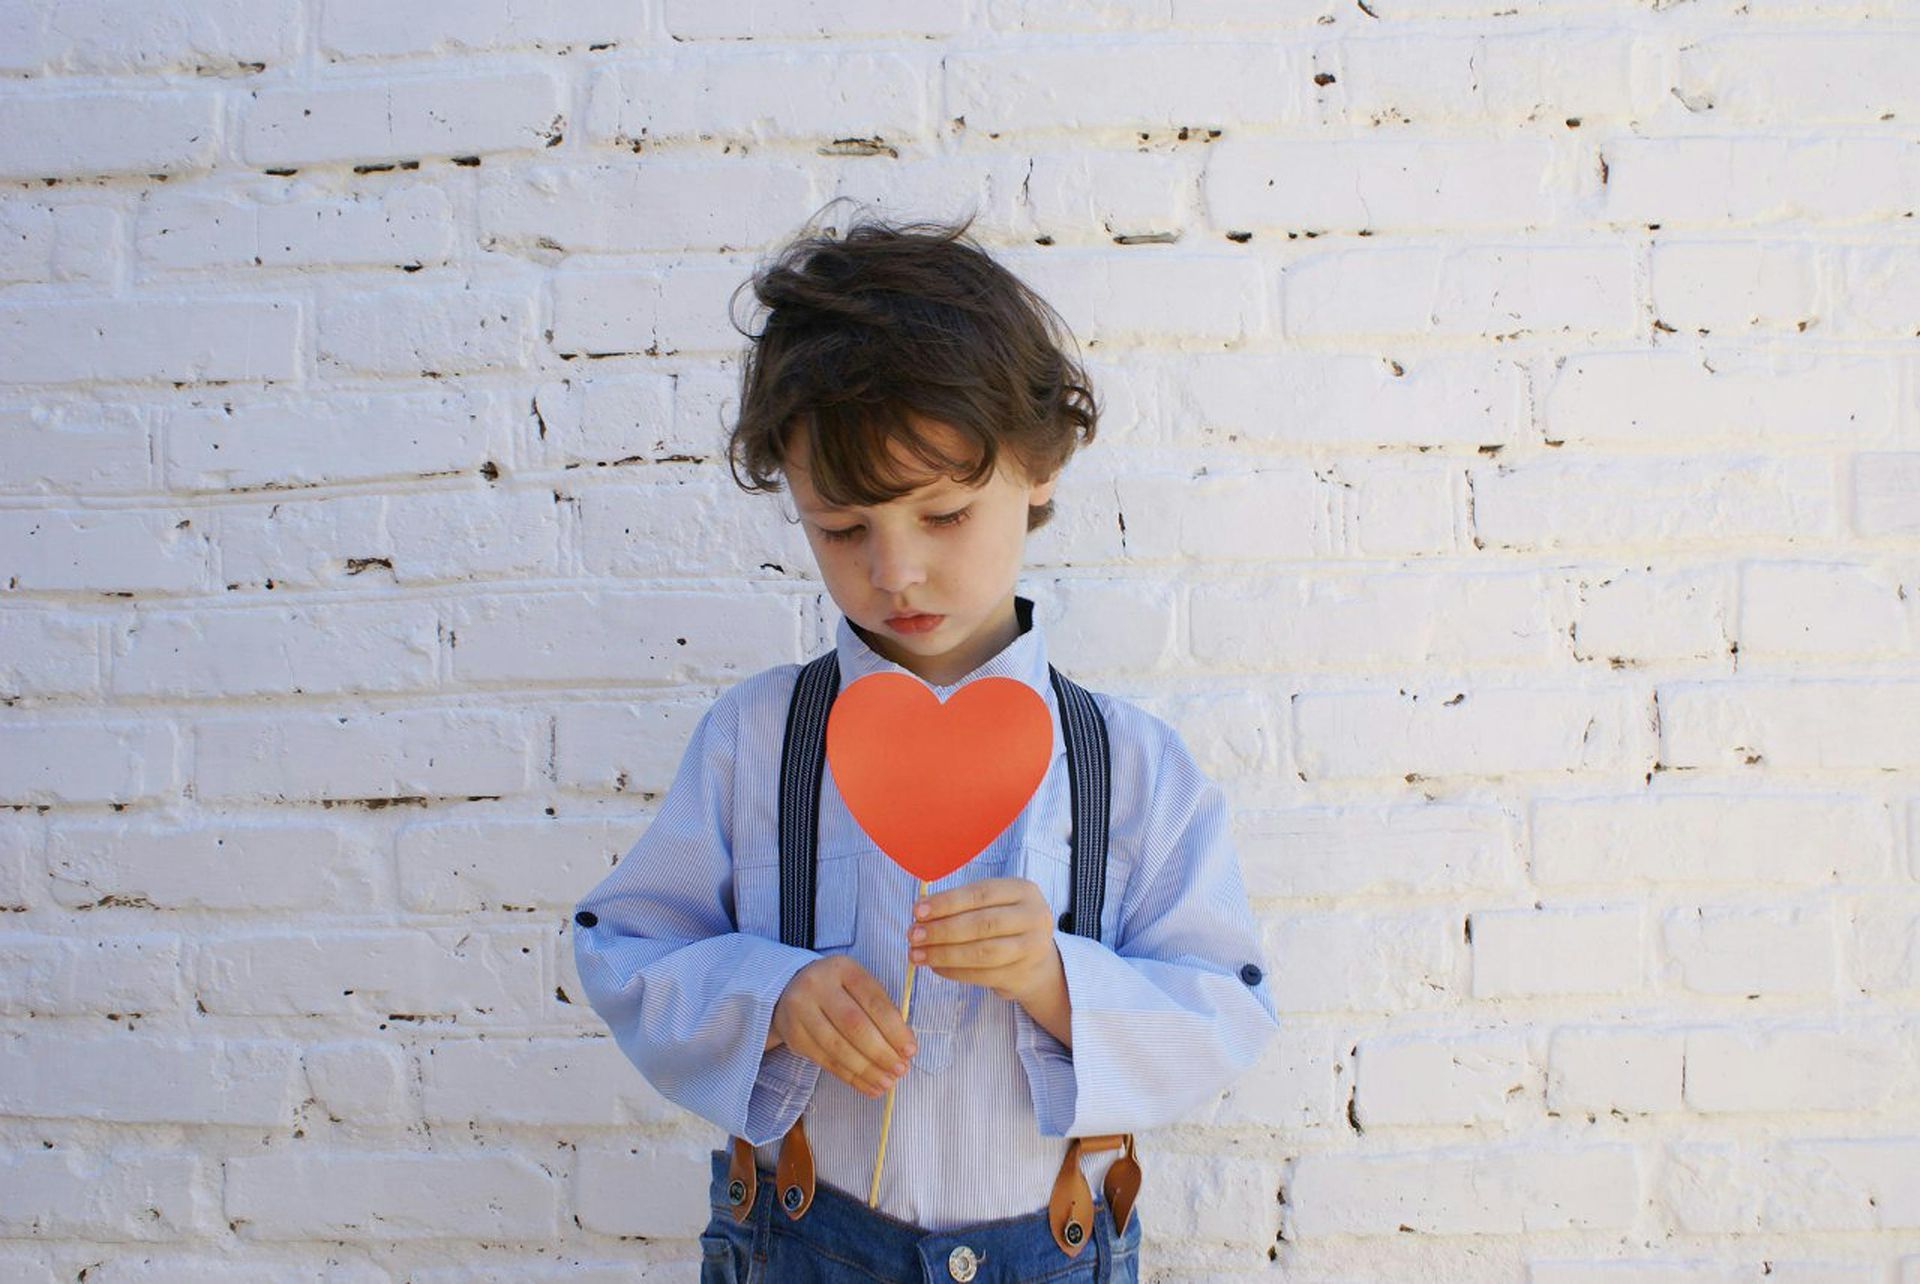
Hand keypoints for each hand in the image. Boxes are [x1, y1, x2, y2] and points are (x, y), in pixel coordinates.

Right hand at [769, 955, 918, 1098]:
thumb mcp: (860, 987)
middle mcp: (818, 985)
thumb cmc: (839, 990)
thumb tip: (904, 1047)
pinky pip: (825, 1061)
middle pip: (854, 1025)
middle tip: (900, 1070)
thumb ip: (882, 1011)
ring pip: (838, 1047)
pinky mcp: (793, 1035)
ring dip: (866, 1070)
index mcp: (843, 968)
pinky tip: (867, 1085)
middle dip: (881, 1052)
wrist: (791, 990)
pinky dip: (850, 1077)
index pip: (874, 1001)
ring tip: (886, 1082)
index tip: (910, 1050)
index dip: (895, 1029)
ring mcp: (801, 1010)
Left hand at [907, 876, 1058, 1004]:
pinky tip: (935, 967)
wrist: (1038, 962)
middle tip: (913, 935)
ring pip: (982, 952)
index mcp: (1023, 890)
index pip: (980, 894)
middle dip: (942, 930)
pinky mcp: (1022, 975)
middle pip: (982, 924)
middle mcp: (1033, 917)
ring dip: (944, 954)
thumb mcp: (993, 903)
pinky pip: (982, 975)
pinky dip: (954, 971)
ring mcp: (1032, 948)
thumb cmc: (1005, 924)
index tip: (917, 911)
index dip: (947, 902)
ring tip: (917, 954)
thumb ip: (962, 904)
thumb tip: (921, 912)